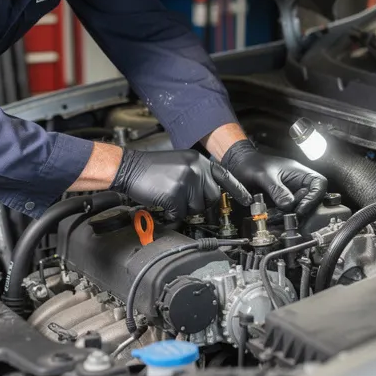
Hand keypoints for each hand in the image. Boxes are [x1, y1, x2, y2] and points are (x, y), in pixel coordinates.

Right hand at [111, 149, 234, 220]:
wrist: (128, 167)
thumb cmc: (151, 168)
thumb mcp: (180, 162)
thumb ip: (197, 173)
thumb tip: (211, 191)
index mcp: (198, 160)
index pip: (224, 176)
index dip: (237, 190)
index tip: (247, 200)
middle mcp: (196, 169)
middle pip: (212, 198)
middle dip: (200, 204)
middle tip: (184, 200)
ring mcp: (186, 182)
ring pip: (197, 208)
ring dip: (184, 209)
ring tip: (170, 196)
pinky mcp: (175, 195)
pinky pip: (180, 214)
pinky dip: (171, 214)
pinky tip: (163, 202)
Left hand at [220, 139, 327, 216]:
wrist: (238, 166)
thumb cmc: (252, 163)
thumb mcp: (264, 175)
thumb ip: (276, 189)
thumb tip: (287, 204)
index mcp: (299, 172)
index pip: (319, 183)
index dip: (314, 197)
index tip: (302, 207)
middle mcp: (297, 183)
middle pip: (310, 200)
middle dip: (300, 210)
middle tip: (288, 216)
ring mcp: (289, 193)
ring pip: (297, 209)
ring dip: (288, 215)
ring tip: (274, 216)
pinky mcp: (281, 201)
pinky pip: (286, 212)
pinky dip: (280, 216)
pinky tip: (271, 217)